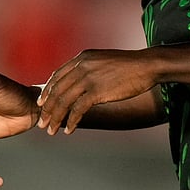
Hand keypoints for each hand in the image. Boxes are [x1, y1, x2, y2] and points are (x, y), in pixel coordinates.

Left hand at [38, 49, 159, 133]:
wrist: (146, 65)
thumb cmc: (129, 66)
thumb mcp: (103, 61)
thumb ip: (89, 69)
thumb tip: (79, 82)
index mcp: (81, 58)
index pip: (57, 76)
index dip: (47, 92)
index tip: (42, 104)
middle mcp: (81, 66)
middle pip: (56, 90)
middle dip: (47, 109)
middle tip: (43, 123)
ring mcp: (88, 78)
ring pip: (64, 101)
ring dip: (56, 118)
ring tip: (52, 130)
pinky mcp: (97, 91)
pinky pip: (78, 109)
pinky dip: (72, 121)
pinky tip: (69, 130)